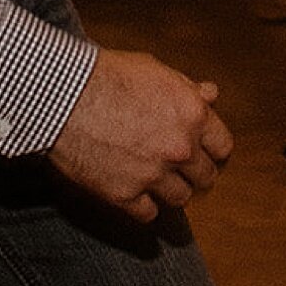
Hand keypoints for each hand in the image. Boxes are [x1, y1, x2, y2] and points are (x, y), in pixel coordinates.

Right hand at [47, 48, 232, 221]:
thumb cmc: (106, 75)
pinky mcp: (124, 194)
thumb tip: (210, 94)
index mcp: (192, 115)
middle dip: (196, 172)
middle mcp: (180, 148)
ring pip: (181, 199)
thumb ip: (186, 88)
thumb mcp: (154, 70)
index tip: (204, 151)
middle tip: (183, 169)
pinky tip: (137, 196)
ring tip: (160, 183)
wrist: (62, 96)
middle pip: (206, 176)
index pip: (222, 145)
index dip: (212, 148)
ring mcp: (153, 174)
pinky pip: (148, 214)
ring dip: (172, 190)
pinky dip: (144, 207)